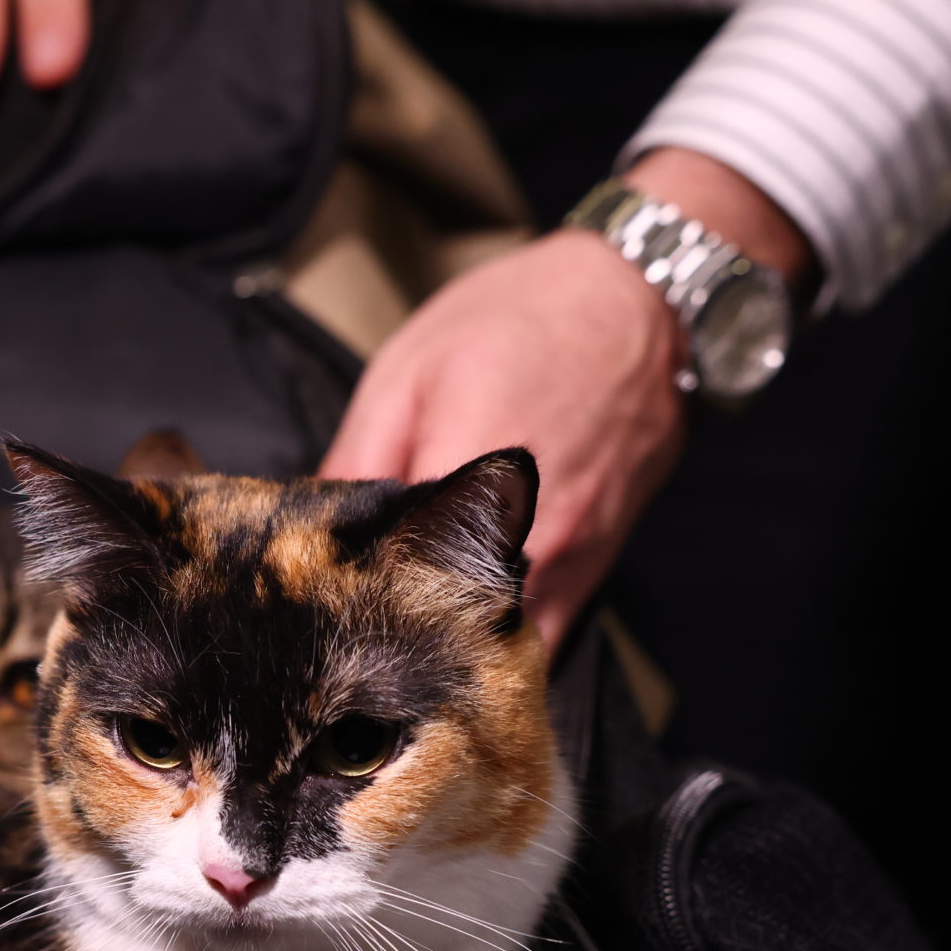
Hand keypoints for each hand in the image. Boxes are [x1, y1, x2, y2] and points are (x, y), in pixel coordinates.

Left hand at [321, 148, 812, 651]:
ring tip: (403, 622)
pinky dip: (495, 641)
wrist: (640, 305)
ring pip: (491, 645)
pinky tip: (461, 620)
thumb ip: (357, 456)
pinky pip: (537, 637)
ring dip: (445, 646)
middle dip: (391, 634)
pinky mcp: (595, 573)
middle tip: (351, 621)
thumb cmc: (520, 320)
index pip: (387, 576)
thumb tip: (310, 530)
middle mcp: (528, 535)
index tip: (319, 599)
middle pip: (440, 628)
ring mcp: (568, 563)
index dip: (346, 597)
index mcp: (468, 476)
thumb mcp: (411, 368)